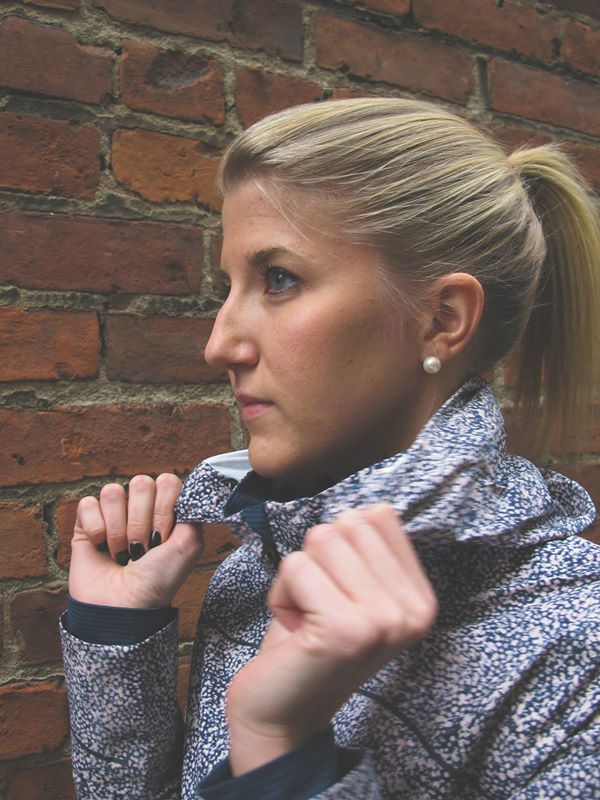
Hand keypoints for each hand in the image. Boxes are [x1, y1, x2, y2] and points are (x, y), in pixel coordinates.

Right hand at [69, 474, 203, 608]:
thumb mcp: (189, 546)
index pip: (167, 481)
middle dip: (141, 521)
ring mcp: (113, 513)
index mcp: (167, 509)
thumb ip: (194, 511)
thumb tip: (187, 489)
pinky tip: (101, 548)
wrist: (123, 608)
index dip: (165, 508)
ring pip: (113, 492)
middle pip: (141, 483)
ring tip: (122, 553)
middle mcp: (141, 507)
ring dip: (118, 529)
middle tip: (141, 549)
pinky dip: (96, 529)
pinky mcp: (86, 523)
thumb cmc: (157, 581)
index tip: (163, 538)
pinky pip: (88, 503)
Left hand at [226, 504, 436, 775]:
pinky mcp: (346, 629)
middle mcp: (414, 610)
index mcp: (421, 598)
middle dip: (316, 560)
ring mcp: (384, 621)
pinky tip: (294, 632)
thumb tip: (371, 508)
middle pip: (348, 523)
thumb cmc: (309, 643)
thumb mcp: (352, 592)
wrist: (281, 715)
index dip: (341, 545)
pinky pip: (296, 565)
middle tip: (317, 607)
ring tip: (306, 619)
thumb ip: (368, 551)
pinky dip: (281, 593)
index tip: (336, 591)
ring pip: (321, 539)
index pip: (379, 515)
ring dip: (297, 577)